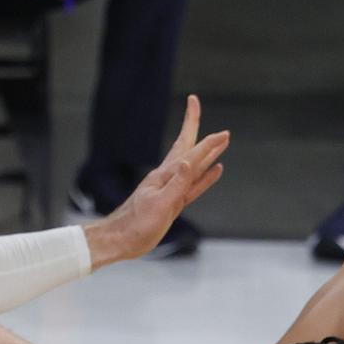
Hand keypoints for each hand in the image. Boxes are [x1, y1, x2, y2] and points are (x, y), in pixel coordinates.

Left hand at [84, 95, 228, 266]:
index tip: (223, 133)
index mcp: (165, 177)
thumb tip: (190, 162)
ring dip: (205, 151)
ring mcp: (170, 189)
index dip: (208, 144)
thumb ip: (176, 184)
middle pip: (185, 147)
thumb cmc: (136, 226)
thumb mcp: (159, 205)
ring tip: (219, 141)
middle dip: (192, 125)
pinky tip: (214, 171)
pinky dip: (205, 176)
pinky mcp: (172, 201)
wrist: (119, 240)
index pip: (191, 155)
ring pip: (193, 164)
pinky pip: (193, 185)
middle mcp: (168, 178)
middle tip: (194, 103)